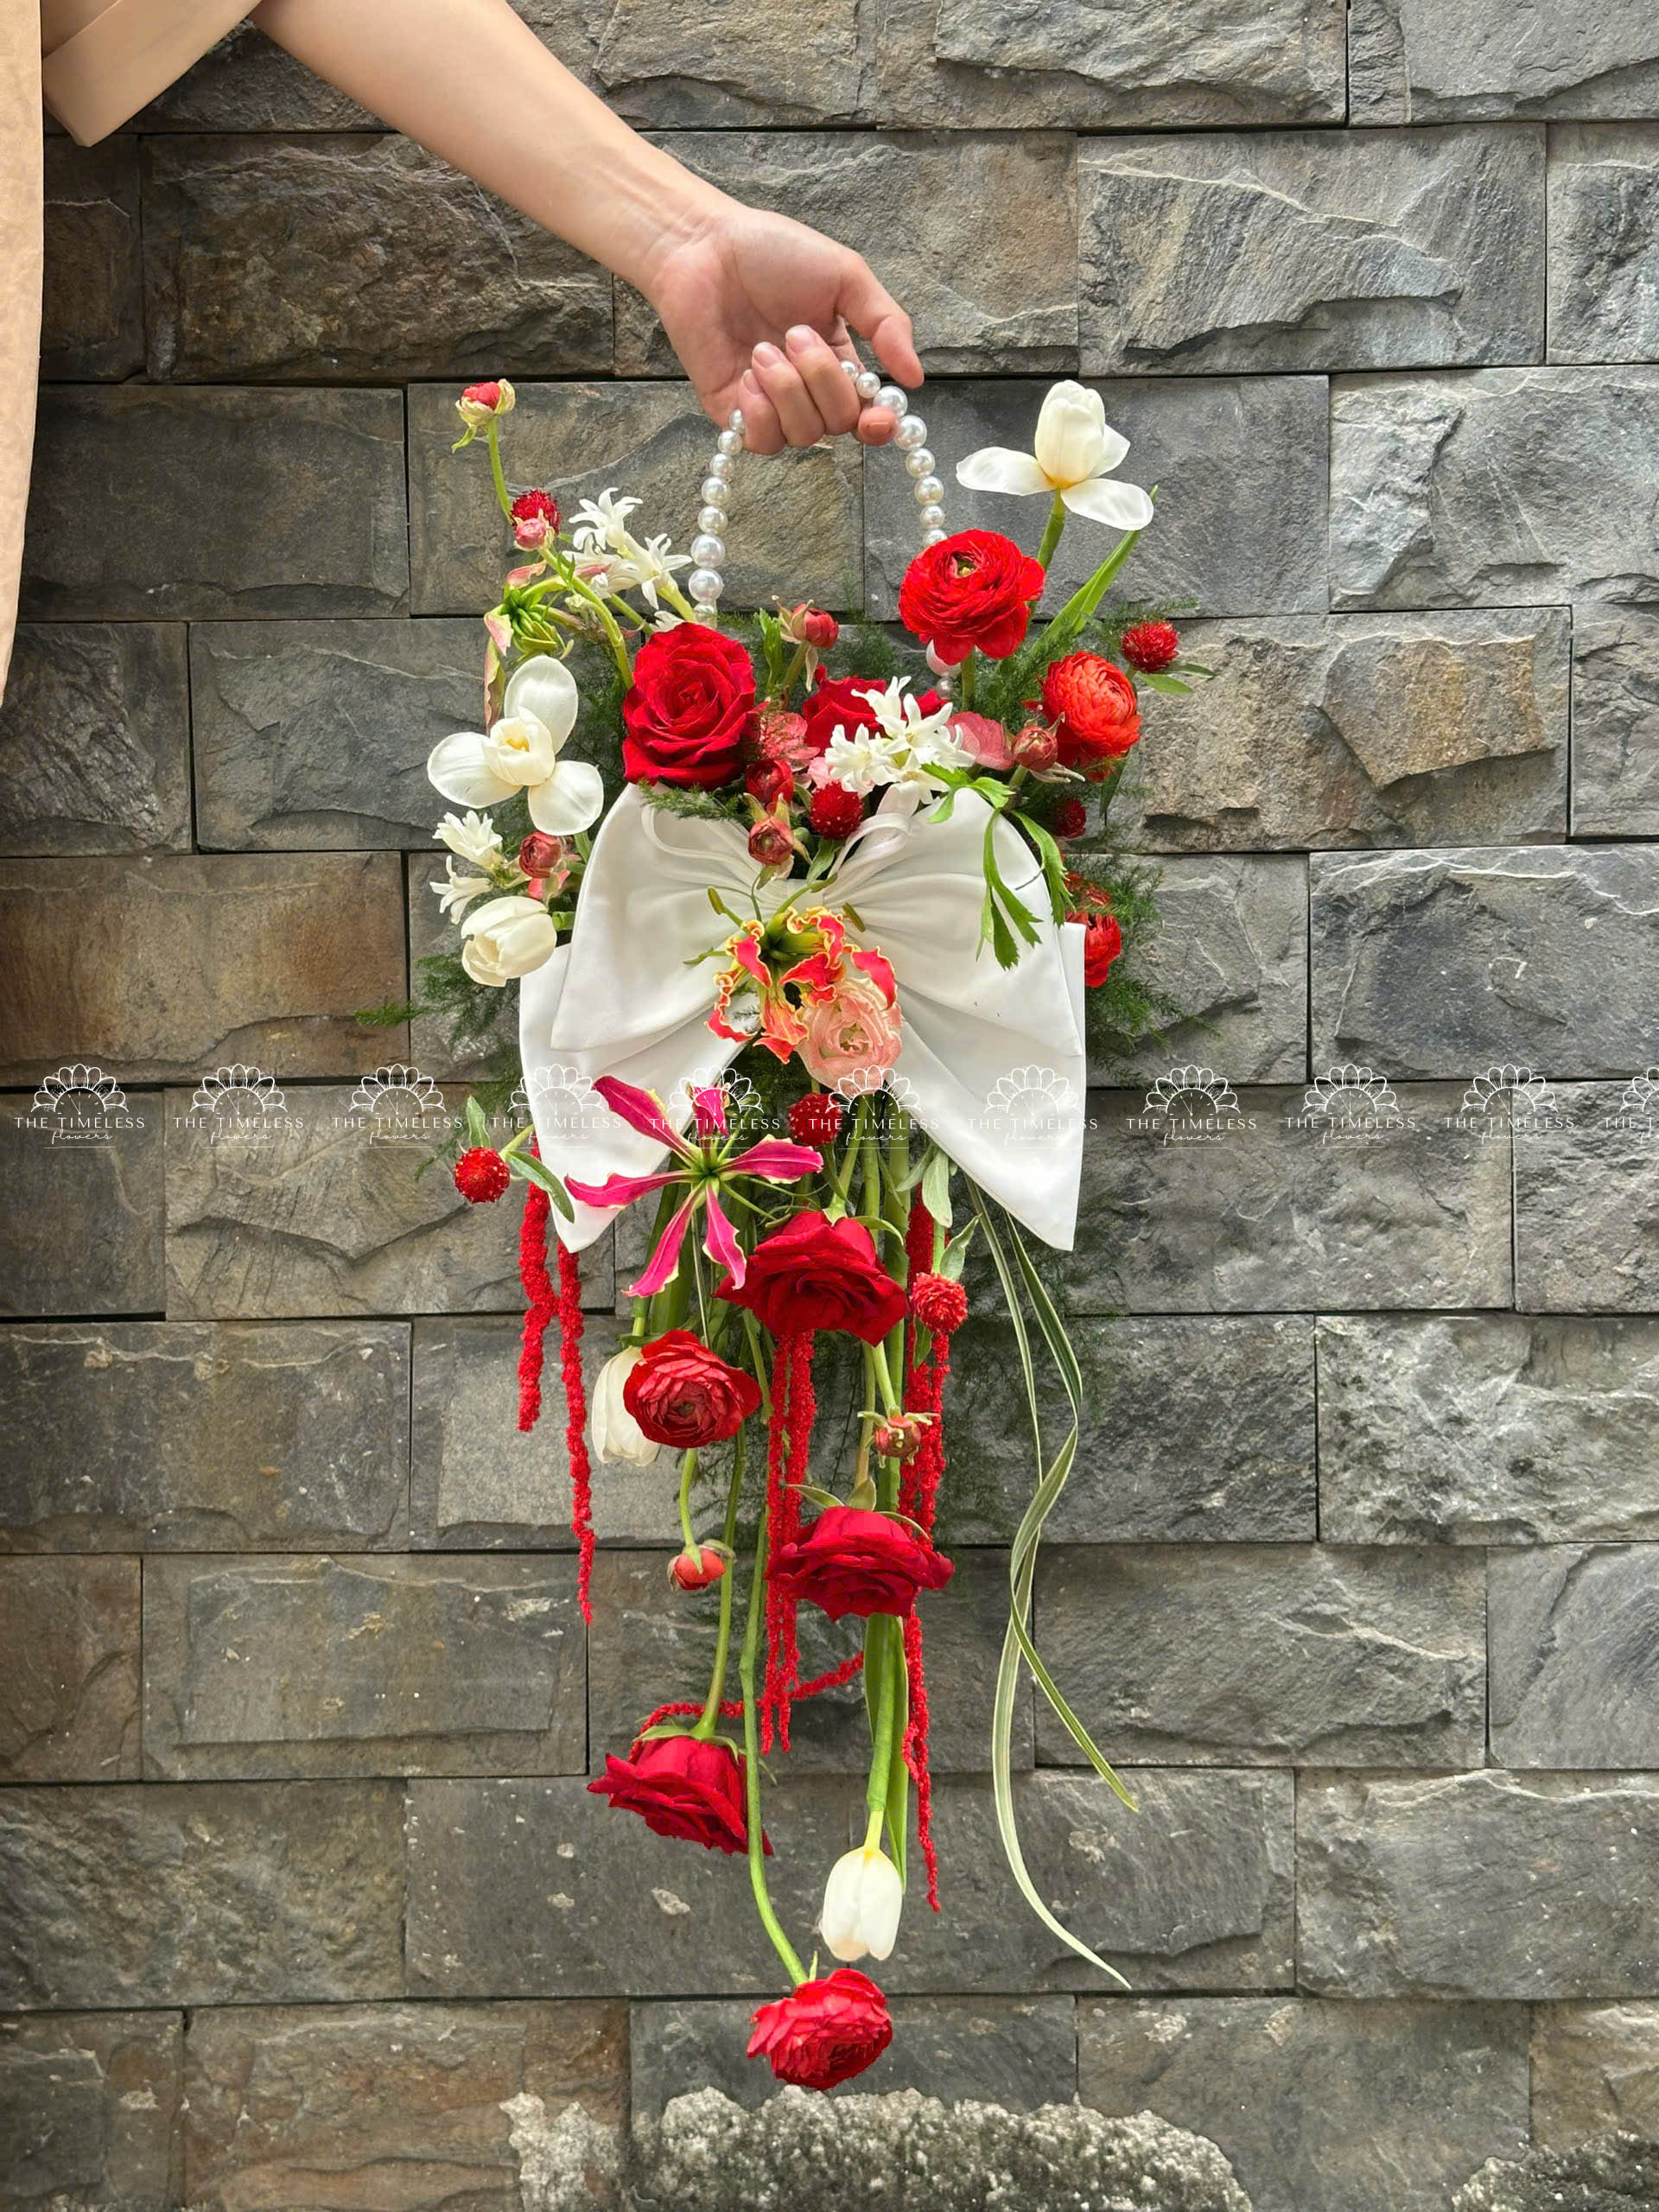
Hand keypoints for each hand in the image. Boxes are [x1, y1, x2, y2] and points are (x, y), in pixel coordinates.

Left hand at [642, 199, 923, 453]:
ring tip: (763, 347)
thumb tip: (915, 378)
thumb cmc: (773, 253)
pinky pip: (763, 442)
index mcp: (839, 360)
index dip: (879, 425)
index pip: (868, 414)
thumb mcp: (846, 275)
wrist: (705, 248)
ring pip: (804, 435)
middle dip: (823, 381)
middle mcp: (808, 389)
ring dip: (788, 391)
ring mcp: (770, 405)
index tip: (878, 418)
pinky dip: (761, 412)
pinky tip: (748, 375)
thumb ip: (886, 323)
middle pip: (839, 424)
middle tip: (794, 334)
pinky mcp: (734, 414)